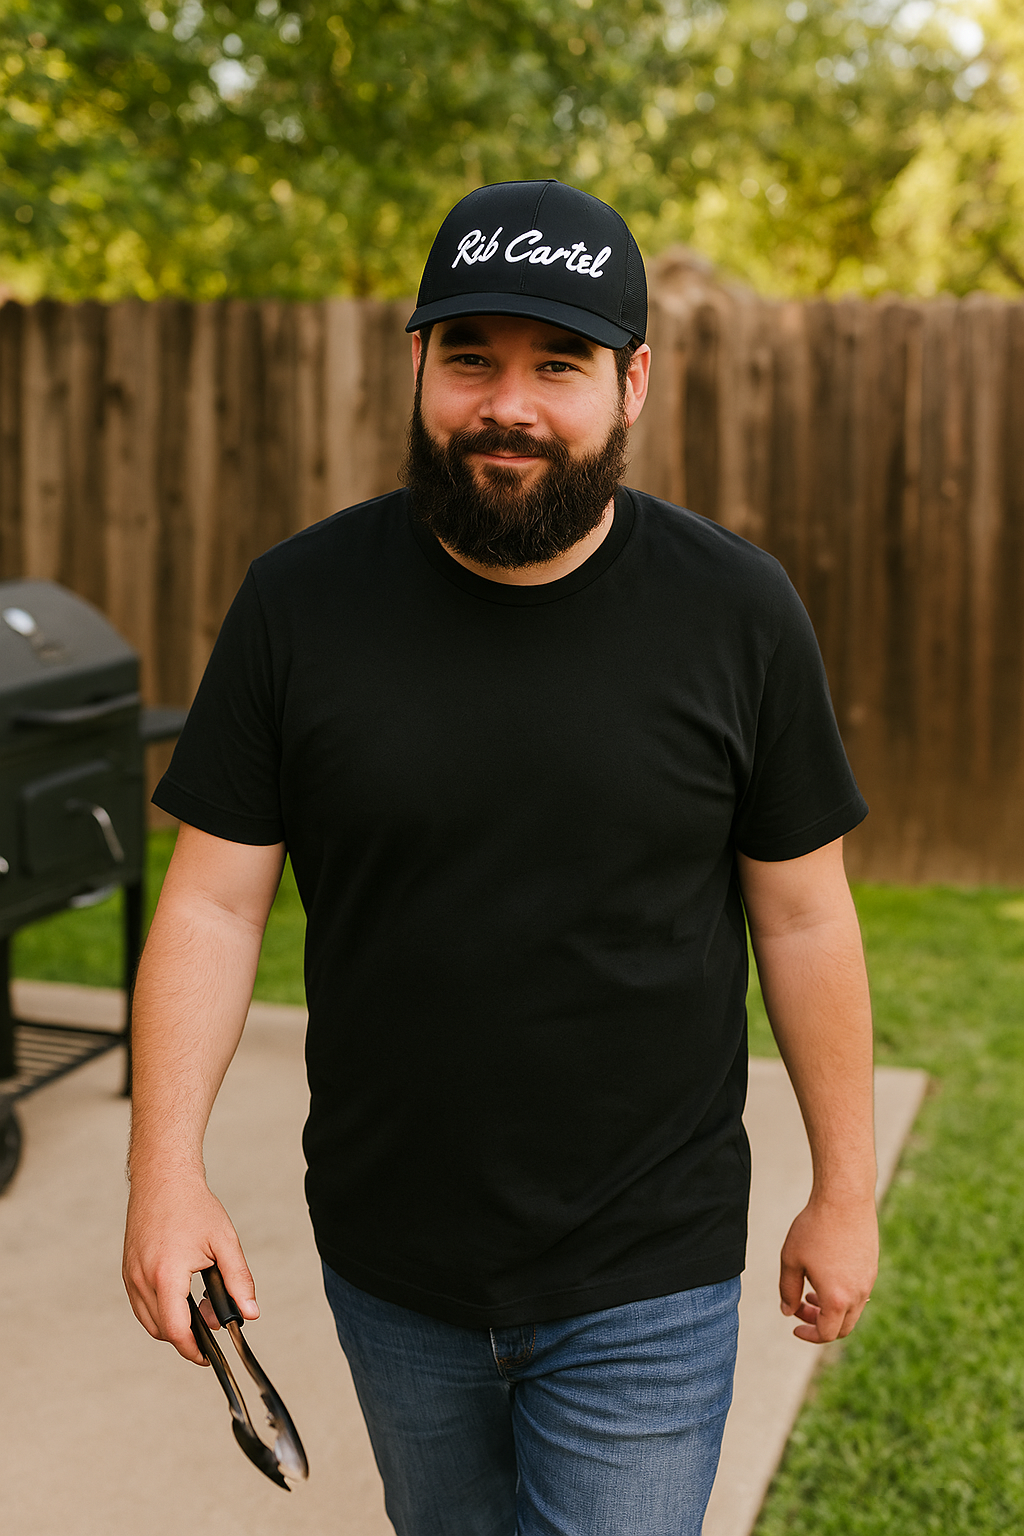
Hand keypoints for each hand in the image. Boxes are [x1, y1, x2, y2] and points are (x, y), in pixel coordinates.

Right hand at [122, 1173, 258, 1365]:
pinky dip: (159, 1309)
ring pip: (148, 1320)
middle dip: (187, 1336)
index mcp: (167, 1275)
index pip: (176, 1331)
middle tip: (210, 1321)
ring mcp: (130, 1275)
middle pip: (161, 1330)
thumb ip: (238, 1280)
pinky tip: (180, 1294)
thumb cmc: (194, 1206)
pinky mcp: (126, 1270)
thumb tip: (250, 1313)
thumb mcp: (225, 1242)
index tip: (207, 1356)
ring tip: (198, 1305)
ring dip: (172, 1323)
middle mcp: (142, 1279)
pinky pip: (140, 1304)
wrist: (163, 1178)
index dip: (193, 1350)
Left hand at [779, 1193, 877, 1343]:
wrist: (844, 1199)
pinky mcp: (872, 1267)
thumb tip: (788, 1311)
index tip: (794, 1325)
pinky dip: (843, 1294)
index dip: (809, 1334)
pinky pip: (859, 1292)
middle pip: (842, 1327)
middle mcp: (858, 1295)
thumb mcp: (792, 1259)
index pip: (826, 1333)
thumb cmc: (814, 1228)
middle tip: (801, 1306)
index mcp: (837, 1299)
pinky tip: (827, 1274)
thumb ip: (788, 1290)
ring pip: (852, 1310)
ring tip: (812, 1289)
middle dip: (820, 1323)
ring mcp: (868, 1281)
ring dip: (832, 1308)